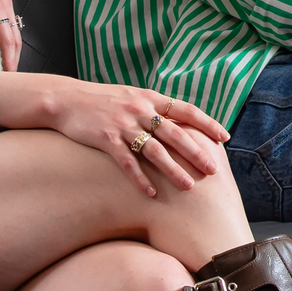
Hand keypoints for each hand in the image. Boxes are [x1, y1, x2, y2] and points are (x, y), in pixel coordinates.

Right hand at [49, 81, 229, 197]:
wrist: (67, 99)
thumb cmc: (103, 100)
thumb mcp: (133, 97)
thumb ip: (154, 108)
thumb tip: (180, 121)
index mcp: (150, 98)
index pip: (186, 110)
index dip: (207, 123)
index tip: (224, 137)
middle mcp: (140, 110)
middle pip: (175, 133)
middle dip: (196, 153)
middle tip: (213, 170)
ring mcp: (123, 125)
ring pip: (155, 150)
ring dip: (173, 170)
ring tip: (188, 187)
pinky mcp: (106, 140)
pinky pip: (127, 162)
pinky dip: (140, 179)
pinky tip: (151, 193)